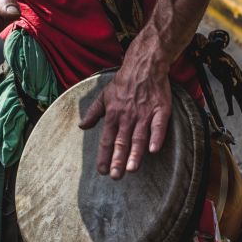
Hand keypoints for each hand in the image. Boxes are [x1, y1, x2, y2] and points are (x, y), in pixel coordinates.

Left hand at [79, 62, 171, 179]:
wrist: (144, 65)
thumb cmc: (123, 82)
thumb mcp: (104, 95)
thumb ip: (93, 112)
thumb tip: (81, 126)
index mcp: (113, 115)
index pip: (106, 140)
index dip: (104, 156)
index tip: (102, 171)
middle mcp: (127, 116)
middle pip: (121, 142)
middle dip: (117, 160)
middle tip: (115, 176)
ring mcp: (144, 114)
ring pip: (138, 137)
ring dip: (135, 153)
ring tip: (131, 169)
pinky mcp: (160, 110)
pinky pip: (158, 126)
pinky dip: (156, 137)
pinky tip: (154, 150)